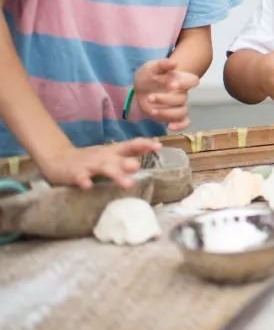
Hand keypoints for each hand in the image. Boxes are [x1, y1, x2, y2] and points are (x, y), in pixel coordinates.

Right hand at [38, 138, 160, 189]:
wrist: (58, 158)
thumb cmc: (90, 159)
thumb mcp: (111, 153)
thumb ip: (130, 152)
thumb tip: (156, 146)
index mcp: (113, 151)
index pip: (131, 145)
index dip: (144, 144)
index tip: (159, 146)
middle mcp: (103, 156)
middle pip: (118, 158)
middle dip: (128, 163)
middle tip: (138, 166)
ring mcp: (89, 164)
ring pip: (103, 168)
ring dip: (116, 175)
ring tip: (128, 184)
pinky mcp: (75, 173)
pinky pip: (80, 177)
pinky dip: (84, 181)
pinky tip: (87, 186)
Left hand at [133, 58, 199, 130]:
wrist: (139, 90)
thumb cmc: (148, 76)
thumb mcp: (151, 68)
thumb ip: (162, 65)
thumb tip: (174, 63)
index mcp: (180, 79)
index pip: (193, 81)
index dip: (185, 84)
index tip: (171, 85)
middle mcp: (182, 93)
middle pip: (183, 98)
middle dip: (166, 99)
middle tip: (150, 97)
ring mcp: (177, 105)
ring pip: (182, 111)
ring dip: (167, 113)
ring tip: (152, 110)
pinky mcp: (172, 116)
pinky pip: (183, 122)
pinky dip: (179, 126)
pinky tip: (169, 127)